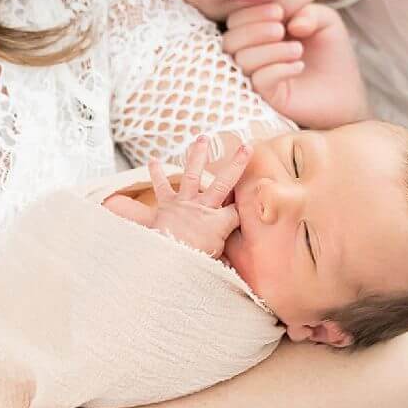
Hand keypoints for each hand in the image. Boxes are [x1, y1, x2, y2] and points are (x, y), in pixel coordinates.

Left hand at [145, 135, 250, 257]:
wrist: (165, 260)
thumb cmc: (193, 262)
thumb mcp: (217, 260)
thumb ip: (227, 257)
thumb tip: (238, 270)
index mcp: (219, 221)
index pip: (238, 210)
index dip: (245, 208)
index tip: (253, 205)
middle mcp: (203, 207)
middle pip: (225, 182)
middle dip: (237, 164)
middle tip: (247, 146)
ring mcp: (184, 202)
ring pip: (193, 174)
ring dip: (198, 155)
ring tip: (202, 138)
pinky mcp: (166, 204)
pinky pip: (162, 187)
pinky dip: (157, 174)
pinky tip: (154, 160)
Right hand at [223, 2, 368, 127]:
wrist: (347, 89)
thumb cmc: (332, 53)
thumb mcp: (326, 22)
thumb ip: (310, 13)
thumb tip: (291, 24)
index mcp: (260, 32)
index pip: (237, 20)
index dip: (252, 14)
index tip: (279, 12)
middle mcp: (253, 55)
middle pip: (229, 41)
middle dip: (254, 31)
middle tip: (281, 30)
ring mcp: (258, 77)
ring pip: (242, 61)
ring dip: (269, 51)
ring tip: (297, 50)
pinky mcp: (269, 98)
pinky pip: (259, 81)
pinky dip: (277, 70)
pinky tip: (298, 66)